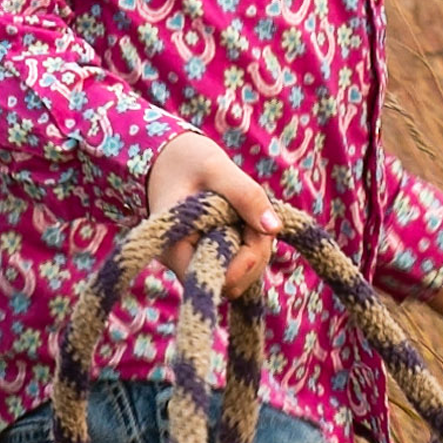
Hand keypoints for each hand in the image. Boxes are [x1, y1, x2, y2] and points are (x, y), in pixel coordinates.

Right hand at [146, 131, 282, 298]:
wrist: (168, 159)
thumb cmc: (185, 159)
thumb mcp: (216, 168)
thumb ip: (245, 194)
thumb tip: (274, 228)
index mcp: (175, 249)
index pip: (218, 279)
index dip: (244, 261)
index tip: (252, 228)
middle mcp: (184, 265)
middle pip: (234, 283)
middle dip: (255, 252)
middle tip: (255, 214)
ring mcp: (198, 263)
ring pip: (241, 277)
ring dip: (257, 248)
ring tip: (249, 213)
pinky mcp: (211, 258)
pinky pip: (240, 266)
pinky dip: (252, 246)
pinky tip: (246, 221)